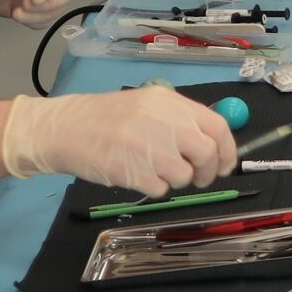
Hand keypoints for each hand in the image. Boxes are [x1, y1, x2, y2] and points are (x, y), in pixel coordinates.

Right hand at [1, 87, 234, 196]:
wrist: (64, 128)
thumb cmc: (107, 119)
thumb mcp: (147, 105)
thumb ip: (179, 119)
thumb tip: (214, 143)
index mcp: (169, 102)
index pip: (217, 127)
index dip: (227, 150)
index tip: (225, 165)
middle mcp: (163, 121)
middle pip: (206, 154)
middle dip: (207, 172)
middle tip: (198, 178)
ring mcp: (147, 146)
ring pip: (184, 175)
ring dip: (176, 180)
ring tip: (155, 170)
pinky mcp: (132, 170)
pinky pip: (160, 189)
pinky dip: (154, 188)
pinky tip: (138, 175)